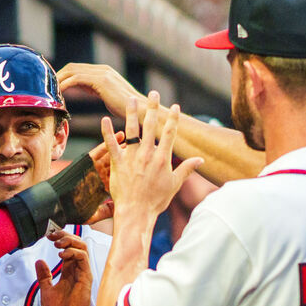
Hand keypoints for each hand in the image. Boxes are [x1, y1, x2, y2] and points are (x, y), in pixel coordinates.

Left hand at [35, 231, 92, 305]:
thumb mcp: (46, 289)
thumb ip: (44, 276)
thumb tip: (39, 261)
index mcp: (69, 271)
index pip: (68, 248)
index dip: (60, 238)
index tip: (48, 236)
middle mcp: (77, 270)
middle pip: (77, 244)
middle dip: (65, 235)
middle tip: (52, 235)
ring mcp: (82, 273)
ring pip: (82, 248)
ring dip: (70, 241)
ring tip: (57, 243)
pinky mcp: (86, 278)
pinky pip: (83, 259)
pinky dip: (73, 253)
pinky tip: (61, 255)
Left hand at [58, 63, 147, 124]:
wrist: (140, 111)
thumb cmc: (126, 108)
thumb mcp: (106, 95)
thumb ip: (94, 89)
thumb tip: (83, 89)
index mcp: (103, 72)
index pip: (77, 68)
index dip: (63, 75)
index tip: (52, 85)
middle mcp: (102, 69)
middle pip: (72, 67)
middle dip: (58, 76)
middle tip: (46, 87)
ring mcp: (102, 73)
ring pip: (73, 71)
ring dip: (59, 80)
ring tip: (50, 91)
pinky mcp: (101, 81)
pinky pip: (77, 79)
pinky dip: (66, 85)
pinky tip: (59, 94)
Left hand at [101, 91, 203, 216]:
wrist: (136, 212)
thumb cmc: (156, 201)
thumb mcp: (175, 184)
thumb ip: (187, 169)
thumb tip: (201, 160)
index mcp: (163, 158)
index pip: (170, 133)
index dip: (173, 118)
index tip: (175, 106)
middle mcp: (147, 154)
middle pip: (151, 125)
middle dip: (153, 107)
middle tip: (153, 93)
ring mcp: (131, 157)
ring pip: (131, 130)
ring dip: (132, 113)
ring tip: (131, 99)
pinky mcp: (117, 163)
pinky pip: (111, 144)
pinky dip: (107, 132)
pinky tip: (104, 119)